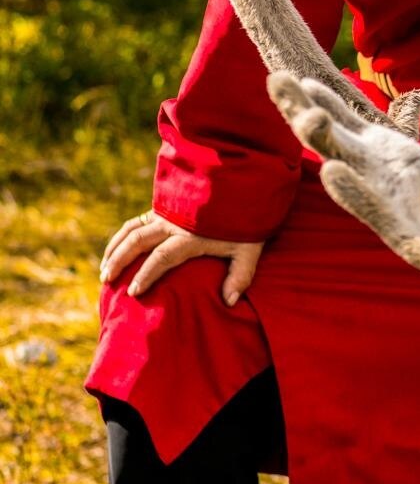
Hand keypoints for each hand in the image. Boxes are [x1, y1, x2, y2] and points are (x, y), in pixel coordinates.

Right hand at [100, 210, 265, 306]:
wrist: (242, 181)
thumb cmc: (247, 220)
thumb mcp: (249, 248)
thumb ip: (241, 275)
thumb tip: (229, 301)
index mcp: (191, 235)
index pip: (162, 257)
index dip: (146, 275)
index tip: (133, 292)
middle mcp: (173, 222)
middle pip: (138, 241)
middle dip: (120, 262)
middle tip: (108, 282)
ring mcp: (165, 212)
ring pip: (131, 229)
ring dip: (115, 249)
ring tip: (105, 270)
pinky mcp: (162, 206)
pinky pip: (135, 221)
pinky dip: (121, 235)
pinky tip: (114, 249)